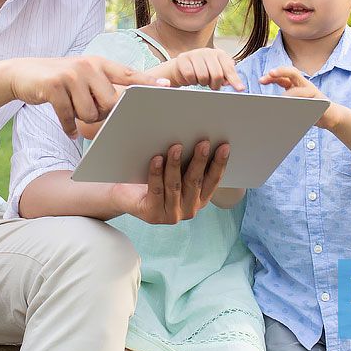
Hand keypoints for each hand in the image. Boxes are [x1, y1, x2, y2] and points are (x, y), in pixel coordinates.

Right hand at [8, 56, 166, 136]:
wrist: (21, 73)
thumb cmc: (59, 80)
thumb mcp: (83, 76)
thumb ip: (103, 86)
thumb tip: (124, 107)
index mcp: (99, 63)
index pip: (129, 74)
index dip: (148, 81)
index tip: (167, 87)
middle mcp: (87, 66)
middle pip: (111, 103)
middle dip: (103, 114)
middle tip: (89, 111)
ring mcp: (70, 75)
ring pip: (90, 113)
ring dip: (83, 120)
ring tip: (73, 111)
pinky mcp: (53, 87)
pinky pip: (69, 117)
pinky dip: (68, 127)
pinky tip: (69, 131)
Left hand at [110, 140, 229, 223]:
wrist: (126, 197)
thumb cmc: (154, 180)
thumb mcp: (176, 171)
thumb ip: (187, 162)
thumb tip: (196, 136)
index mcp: (199, 199)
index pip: (213, 181)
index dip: (219, 163)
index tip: (224, 146)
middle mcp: (189, 209)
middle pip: (195, 182)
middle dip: (200, 161)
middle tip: (203, 143)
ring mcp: (171, 214)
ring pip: (175, 186)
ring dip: (176, 164)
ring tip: (176, 147)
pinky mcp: (153, 214)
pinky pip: (156, 190)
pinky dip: (156, 173)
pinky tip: (157, 159)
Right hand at [156, 48, 245, 90]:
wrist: (181, 67)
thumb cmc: (202, 70)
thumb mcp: (216, 71)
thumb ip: (226, 76)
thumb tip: (232, 83)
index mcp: (219, 54)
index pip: (228, 68)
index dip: (234, 79)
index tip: (240, 89)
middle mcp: (208, 51)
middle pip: (217, 74)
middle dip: (215, 84)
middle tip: (212, 86)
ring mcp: (194, 54)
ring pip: (202, 76)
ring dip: (202, 83)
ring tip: (200, 80)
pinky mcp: (183, 58)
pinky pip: (190, 75)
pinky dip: (191, 81)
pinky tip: (191, 78)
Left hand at [260, 66, 339, 129]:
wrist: (332, 116)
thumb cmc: (311, 109)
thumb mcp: (296, 103)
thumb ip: (285, 101)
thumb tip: (267, 106)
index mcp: (297, 84)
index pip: (284, 76)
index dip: (273, 76)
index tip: (261, 80)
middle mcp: (305, 85)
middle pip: (293, 72)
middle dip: (281, 71)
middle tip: (270, 73)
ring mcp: (314, 92)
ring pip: (299, 90)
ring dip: (289, 95)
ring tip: (280, 101)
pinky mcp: (321, 101)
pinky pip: (309, 102)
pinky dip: (300, 107)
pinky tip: (295, 112)